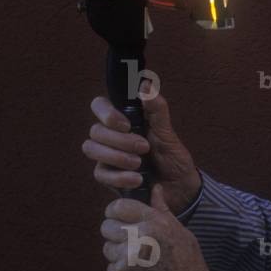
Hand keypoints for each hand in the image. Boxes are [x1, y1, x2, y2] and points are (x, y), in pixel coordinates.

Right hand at [83, 78, 202, 213]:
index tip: (126, 124)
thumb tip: (146, 84)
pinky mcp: (109, 177)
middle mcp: (112, 137)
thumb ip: (157, 108)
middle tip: (143, 147)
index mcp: (124, 120)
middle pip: (95, 130)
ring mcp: (108, 156)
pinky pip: (101, 174)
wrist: (179, 186)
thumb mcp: (167, 131)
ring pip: (91, 149)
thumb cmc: (172, 156)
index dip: (106, 112)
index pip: (99, 106)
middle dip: (119, 139)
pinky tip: (137, 179)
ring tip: (139, 163)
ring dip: (116, 156)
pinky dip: (119, 176)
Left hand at [100, 184, 225, 270]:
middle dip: (115, 231)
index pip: (118, 206)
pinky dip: (121, 269)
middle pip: (107, 226)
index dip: (116, 210)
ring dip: (118, 252)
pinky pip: (111, 266)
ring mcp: (127, 258)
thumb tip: (154, 188)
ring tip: (138, 259)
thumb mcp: (181, 232)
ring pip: (107, 247)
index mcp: (155, 223)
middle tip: (129, 240)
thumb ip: (162, 210)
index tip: (120, 216)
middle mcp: (139, 237)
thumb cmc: (189, 265)